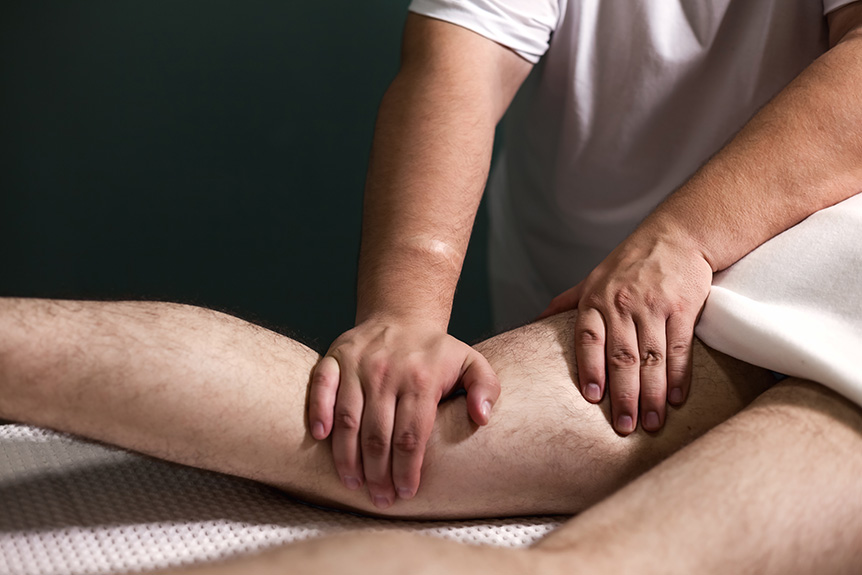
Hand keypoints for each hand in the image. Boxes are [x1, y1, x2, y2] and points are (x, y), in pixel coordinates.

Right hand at [307, 320, 499, 508]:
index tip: (405, 492)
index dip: (407, 469)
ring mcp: (358, 365)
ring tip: (353, 484)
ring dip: (347, 457)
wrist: (402, 313)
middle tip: (380, 499)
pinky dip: (318, 412)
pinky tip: (321, 438)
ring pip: (348, 419)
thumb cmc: (435, 351)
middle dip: (378, 474)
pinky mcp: (335, 357)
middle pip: (378, 435)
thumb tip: (482, 417)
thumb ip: (486, 388)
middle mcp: (387, 372)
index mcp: (421, 379)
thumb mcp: (472, 362)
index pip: (411, 436)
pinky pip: (322, 386)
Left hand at [540, 228, 711, 434]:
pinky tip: (675, 400)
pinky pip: (679, 348)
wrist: (677, 235)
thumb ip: (566, 303)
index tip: (593, 399)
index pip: (589, 340)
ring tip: (652, 424)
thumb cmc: (630, 262)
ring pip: (651, 359)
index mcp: (596, 300)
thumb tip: (532, 323)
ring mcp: (654, 307)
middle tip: (625, 428)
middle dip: (623, 396)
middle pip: (622, 357)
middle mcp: (622, 304)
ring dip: (652, 395)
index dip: (591, 369)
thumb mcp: (592, 278)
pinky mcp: (684, 308)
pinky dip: (679, 376)